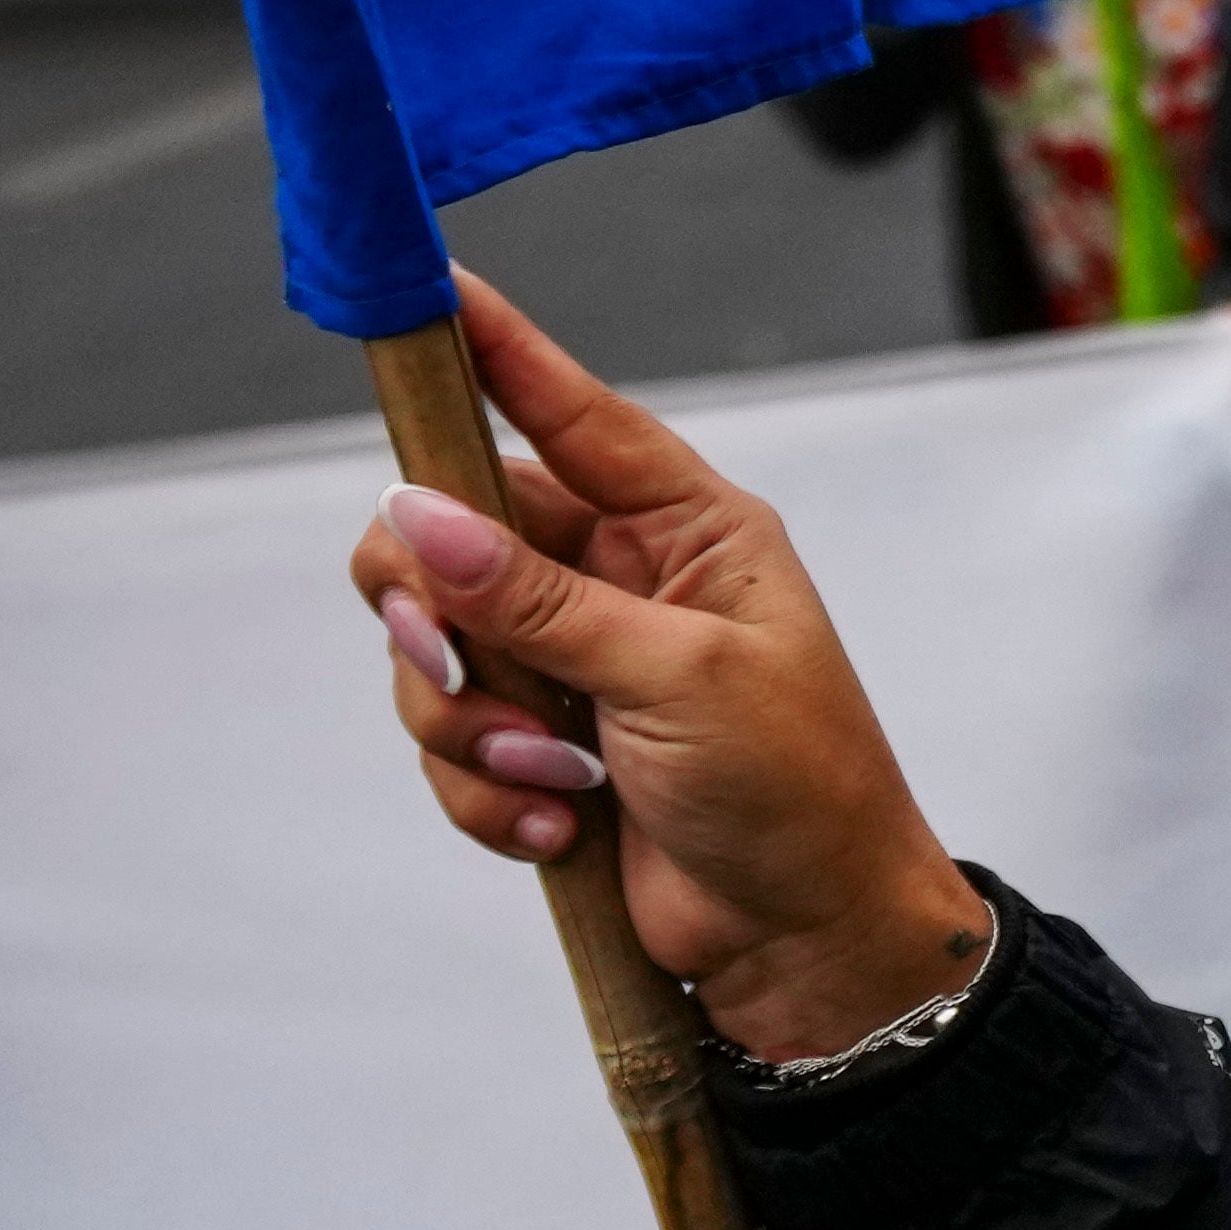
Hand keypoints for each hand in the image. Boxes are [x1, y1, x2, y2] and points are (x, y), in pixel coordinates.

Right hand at [344, 276, 998, 1060]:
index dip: (497, 353)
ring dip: (474, 724)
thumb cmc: (795, 788)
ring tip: (559, 775)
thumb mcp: (675, 677)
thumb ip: (538, 599)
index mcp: (687, 530)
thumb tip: (419, 516)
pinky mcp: (542, 750)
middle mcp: (621, 582)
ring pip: (436, 651)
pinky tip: (562, 825)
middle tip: (450, 659)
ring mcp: (574, 667)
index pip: (572, 415)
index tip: (428, 289)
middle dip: (434, 608)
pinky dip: (489, 792)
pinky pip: (452, 744)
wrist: (810, 940)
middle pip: (453, 537)